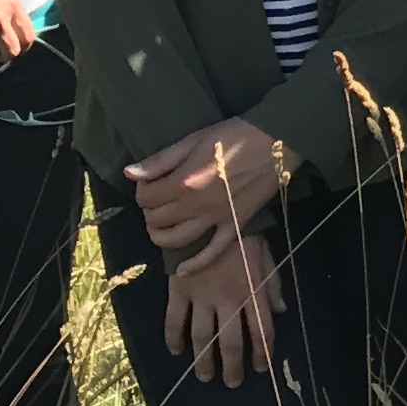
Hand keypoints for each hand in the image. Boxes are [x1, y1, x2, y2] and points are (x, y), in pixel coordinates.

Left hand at [124, 117, 289, 255]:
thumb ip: (160, 160)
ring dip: (161, 236)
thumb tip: (129, 173)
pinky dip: (195, 264)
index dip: (142, 190)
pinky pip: (213, 252)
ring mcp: (216, 218)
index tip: (150, 182)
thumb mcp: (193, 140)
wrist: (277, 141)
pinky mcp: (235, 225)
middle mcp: (196, 205)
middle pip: (157, 218)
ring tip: (160, 226)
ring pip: (176, 239)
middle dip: (150, 209)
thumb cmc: (234, 135)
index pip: (146, 196)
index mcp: (183, 182)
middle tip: (156, 199)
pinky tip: (182, 269)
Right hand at [161, 226, 283, 388]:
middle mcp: (228, 299)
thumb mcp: (265, 256)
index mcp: (253, 291)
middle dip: (232, 367)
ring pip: (202, 338)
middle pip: (231, 342)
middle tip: (231, 383)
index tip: (259, 369)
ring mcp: (201, 296)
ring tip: (205, 376)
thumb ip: (273, 285)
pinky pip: (174, 320)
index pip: (261, 331)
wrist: (207, 215)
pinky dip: (173, 338)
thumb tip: (280, 311)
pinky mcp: (179, 290)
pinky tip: (176, 351)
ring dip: (203, 361)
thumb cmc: (241, 236)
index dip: (261, 354)